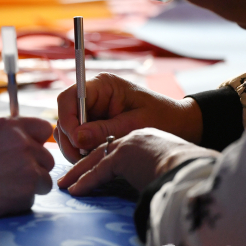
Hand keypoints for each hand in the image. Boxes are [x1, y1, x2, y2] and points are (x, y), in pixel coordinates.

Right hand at [0, 116, 53, 220]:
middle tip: (12, 175)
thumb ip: (9, 133)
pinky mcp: (26, 192)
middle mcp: (23, 143)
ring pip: (44, 180)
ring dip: (30, 186)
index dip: (37, 141)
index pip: (43, 128)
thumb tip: (29, 139)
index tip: (28, 151)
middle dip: (35, 168)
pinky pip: (32, 198)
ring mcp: (27, 168)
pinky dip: (19, 201)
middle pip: (47, 158)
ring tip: (5, 187)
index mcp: (11, 126)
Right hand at [54, 73, 202, 163]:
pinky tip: (94, 159)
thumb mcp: (134, 124)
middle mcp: (92, 96)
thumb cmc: (162, 117)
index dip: (67, 120)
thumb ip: (104, 130)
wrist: (180, 124)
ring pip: (68, 130)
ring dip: (74, 147)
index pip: (69, 98)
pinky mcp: (94, 126)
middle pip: (65, 116)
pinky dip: (81, 151)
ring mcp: (92, 111)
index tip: (76, 141)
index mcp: (102, 85)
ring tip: (90, 160)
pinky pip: (78, 139)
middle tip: (81, 158)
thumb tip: (77, 138)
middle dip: (69, 139)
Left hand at [57, 128, 218, 193]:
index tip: (92, 166)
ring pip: (95, 159)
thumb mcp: (169, 165)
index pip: (118, 147)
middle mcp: (135, 137)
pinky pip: (99, 172)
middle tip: (69, 177)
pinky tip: (75, 192)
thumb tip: (151, 187)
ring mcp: (128, 145)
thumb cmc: (190, 170)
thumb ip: (153, 170)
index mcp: (146, 138)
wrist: (196, 167)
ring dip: (78, 174)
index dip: (103, 157)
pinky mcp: (123, 157)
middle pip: (101, 150)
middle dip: (82, 164)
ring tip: (66, 185)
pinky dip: (86, 182)